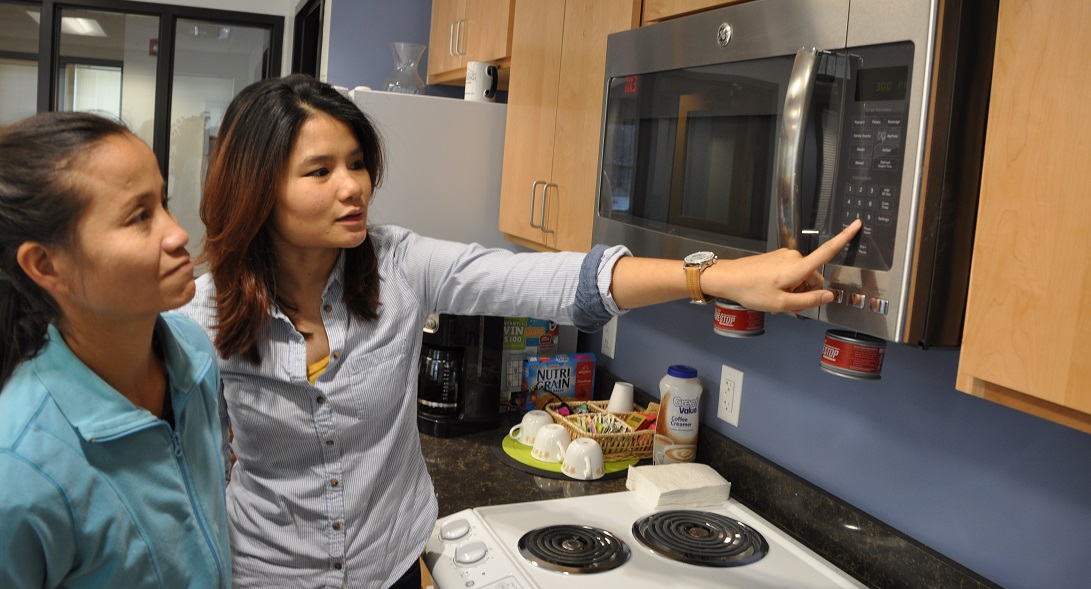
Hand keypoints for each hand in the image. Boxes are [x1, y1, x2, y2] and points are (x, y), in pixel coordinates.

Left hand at [706, 219, 862, 312]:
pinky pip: (791, 273)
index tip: (857, 224)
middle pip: (813, 277)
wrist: (727, 277)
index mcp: (798, 267)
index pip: (827, 251)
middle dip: (805, 292)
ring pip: (802, 277)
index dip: (844, 238)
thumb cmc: (750, 290)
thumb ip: (808, 300)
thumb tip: (829, 296)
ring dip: (794, 290)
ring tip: (775, 299)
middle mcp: (793, 257)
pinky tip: (771, 292)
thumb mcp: (781, 304)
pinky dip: (786, 284)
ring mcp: (784, 256)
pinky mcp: (777, 257)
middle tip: (786, 304)